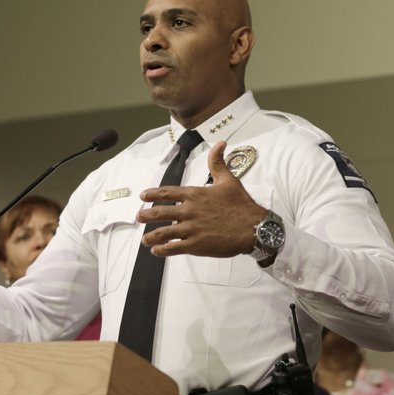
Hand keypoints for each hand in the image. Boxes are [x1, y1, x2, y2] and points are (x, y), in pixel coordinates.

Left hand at [137, 141, 266, 256]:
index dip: (152, 194)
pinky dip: (163, 250)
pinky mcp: (196, 245)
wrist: (254, 228)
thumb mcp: (229, 180)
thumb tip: (220, 143)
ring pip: (164, 233)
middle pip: (160, 213)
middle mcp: (189, 211)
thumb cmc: (241, 205)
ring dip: (151, 236)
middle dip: (147, 215)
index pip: (167, 192)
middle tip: (139, 217)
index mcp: (195, 194)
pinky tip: (156, 251)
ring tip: (145, 239)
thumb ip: (217, 163)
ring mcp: (191, 229)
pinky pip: (174, 248)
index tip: (143, 196)